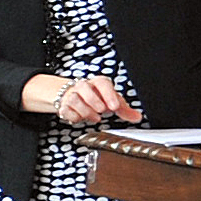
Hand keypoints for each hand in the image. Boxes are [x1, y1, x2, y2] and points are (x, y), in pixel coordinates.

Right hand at [26, 74, 143, 125]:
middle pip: (85, 89)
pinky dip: (75, 116)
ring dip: (86, 111)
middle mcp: (83, 86)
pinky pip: (66, 110)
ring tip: (95, 117)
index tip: (114, 107)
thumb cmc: (96, 97)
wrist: (72, 96)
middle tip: (102, 110)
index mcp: (97, 83)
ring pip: (74, 100)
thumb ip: (124, 110)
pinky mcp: (63, 105)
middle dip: (94, 102)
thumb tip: (137, 117)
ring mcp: (71, 95)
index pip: (102, 83)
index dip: (108, 95)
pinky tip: (81, 117)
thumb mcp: (111, 101)